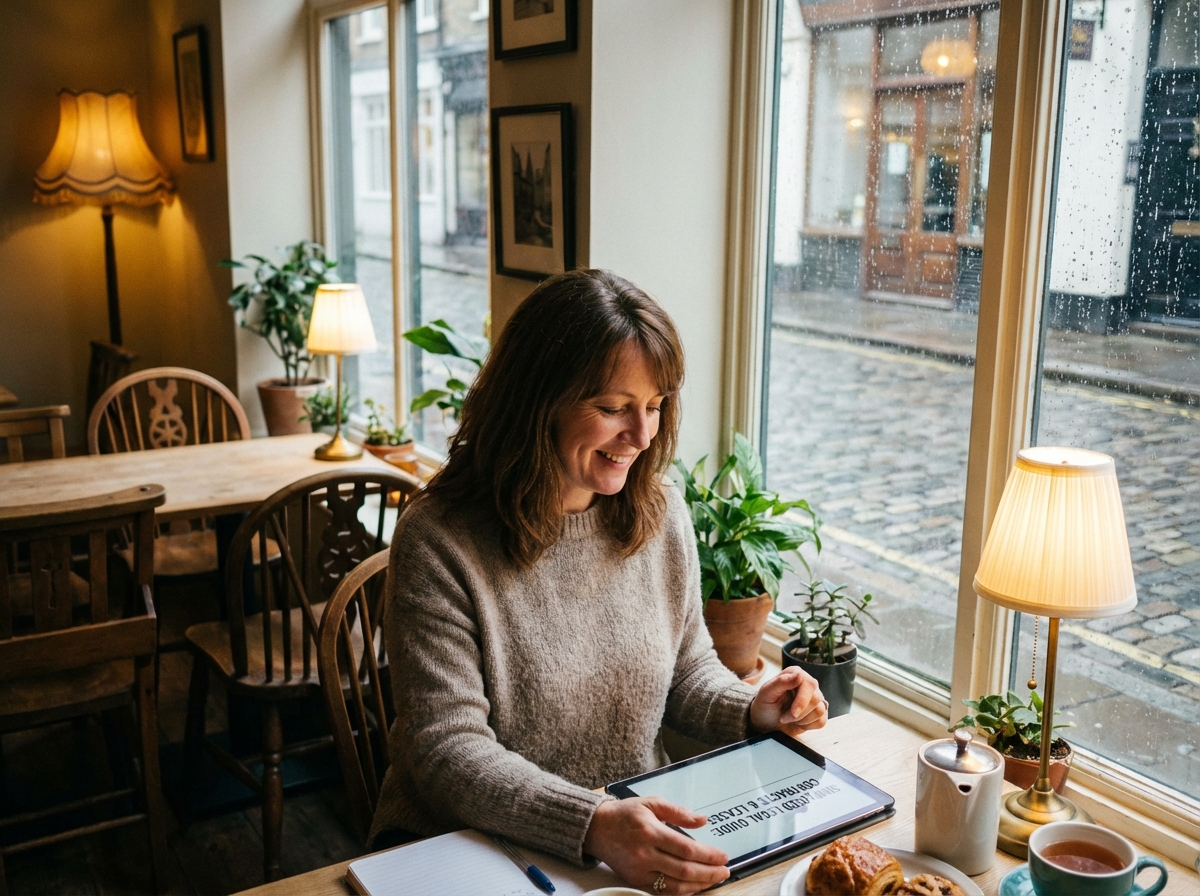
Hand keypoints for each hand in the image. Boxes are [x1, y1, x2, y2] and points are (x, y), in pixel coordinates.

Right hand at [583, 796, 729, 894]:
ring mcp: (639, 870)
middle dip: (709, 873)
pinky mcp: (635, 881)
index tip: (723, 856)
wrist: (596, 828)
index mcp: (650, 831)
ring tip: (714, 880)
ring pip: (675, 885)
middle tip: (725, 871)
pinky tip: (694, 886)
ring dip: (699, 885)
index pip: (686, 849)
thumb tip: (702, 820)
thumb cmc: (625, 814)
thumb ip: (678, 811)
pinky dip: (682, 891)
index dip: (709, 855)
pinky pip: (662, 891)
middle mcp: (645, 854)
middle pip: (684, 870)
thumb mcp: (651, 803)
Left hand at [749, 666, 827, 735]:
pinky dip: (808, 726)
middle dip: (799, 714)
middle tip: (784, 718)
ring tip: (788, 719)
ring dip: (802, 720)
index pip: (809, 684)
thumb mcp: (766, 693)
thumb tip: (799, 675)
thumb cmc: (765, 705)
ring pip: (820, 711)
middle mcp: (808, 684)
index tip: (792, 712)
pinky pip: (821, 721)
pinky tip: (798, 723)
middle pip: (816, 699)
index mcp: (795, 674)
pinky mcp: (819, 712)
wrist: (765, 723)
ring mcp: (815, 698)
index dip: (802, 701)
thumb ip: (781, 682)